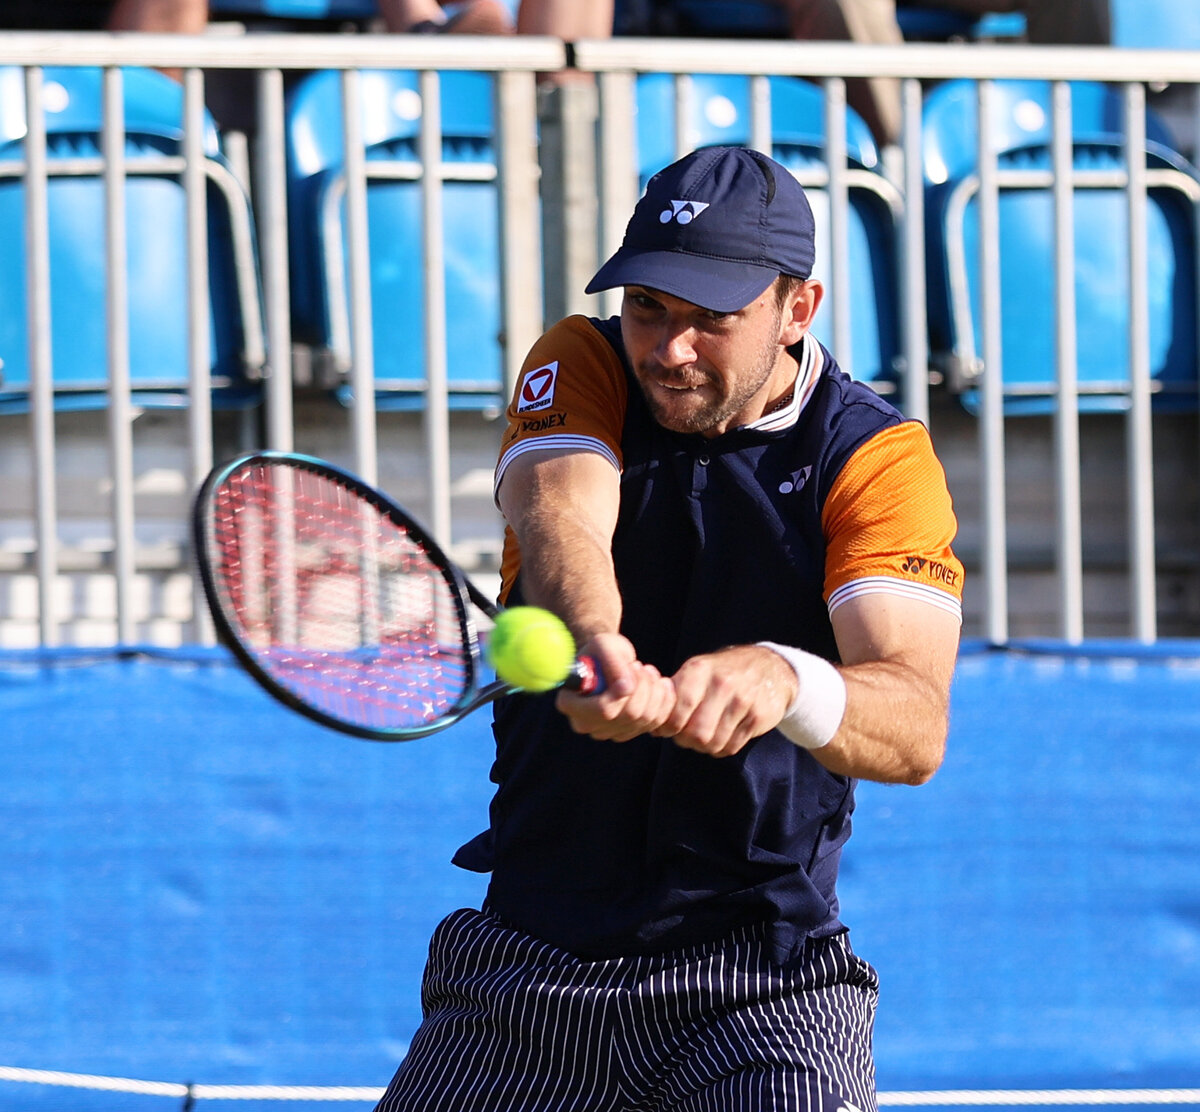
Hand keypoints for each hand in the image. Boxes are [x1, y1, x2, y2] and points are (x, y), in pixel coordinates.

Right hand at [555, 632, 676, 741]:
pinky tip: (660, 683)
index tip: (634, 667)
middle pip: (628, 715)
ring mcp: (607, 732)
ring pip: (645, 718)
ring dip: (654, 690)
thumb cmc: (602, 650)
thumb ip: (612, 662)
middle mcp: (586, 724)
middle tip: (640, 665)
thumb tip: (627, 686)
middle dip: (643, 686)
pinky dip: (664, 700)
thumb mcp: (604, 644)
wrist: (608, 659)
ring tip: (648, 670)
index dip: (622, 694)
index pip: (602, 710)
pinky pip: (656, 722)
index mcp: (570, 703)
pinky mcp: (628, 732)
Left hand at [654, 645, 796, 757]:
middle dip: (687, 740)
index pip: (677, 710)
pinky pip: (732, 746)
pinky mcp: (758, 716)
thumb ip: (673, 695)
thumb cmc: (722, 673)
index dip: (669, 727)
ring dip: (705, 746)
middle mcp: (721, 683)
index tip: (669, 729)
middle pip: (695, 733)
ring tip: (706, 736)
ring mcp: (742, 700)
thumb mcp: (697, 672)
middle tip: (688, 736)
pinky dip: (723, 748)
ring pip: (713, 743)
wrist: (769, 668)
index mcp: (698, 670)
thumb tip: (653, 726)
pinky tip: (723, 736)